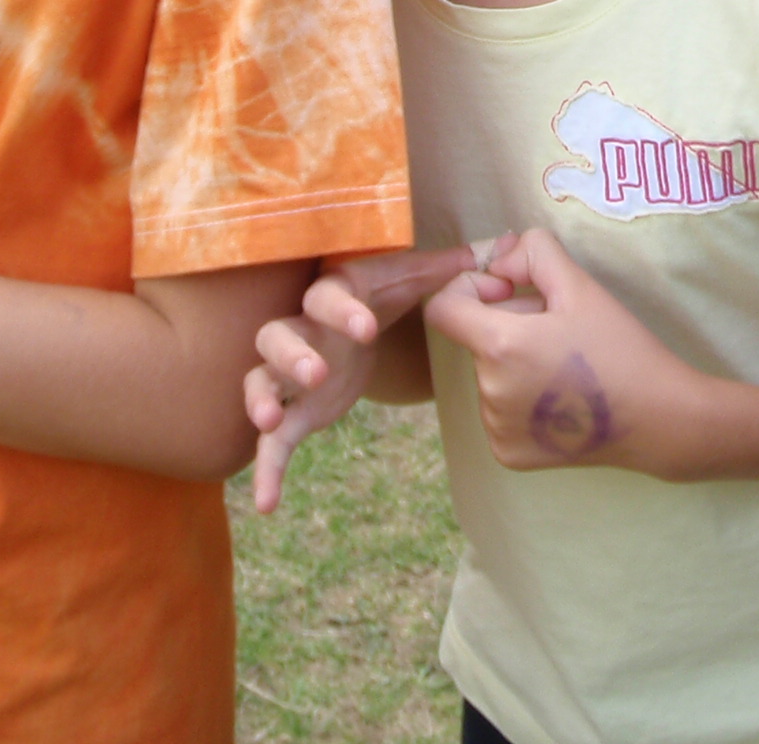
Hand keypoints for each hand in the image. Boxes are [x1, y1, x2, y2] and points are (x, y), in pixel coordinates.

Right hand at [246, 238, 506, 511]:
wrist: (356, 321)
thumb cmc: (383, 295)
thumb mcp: (412, 280)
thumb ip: (450, 270)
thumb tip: (499, 254)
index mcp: (333, 296)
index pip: (327, 296)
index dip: (343, 310)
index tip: (368, 328)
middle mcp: (302, 330)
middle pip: (277, 335)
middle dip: (293, 354)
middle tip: (316, 372)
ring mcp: (291, 373)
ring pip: (260, 380)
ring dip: (260, 398)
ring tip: (270, 419)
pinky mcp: (294, 410)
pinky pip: (271, 441)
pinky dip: (265, 470)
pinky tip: (266, 504)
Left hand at [423, 228, 708, 477]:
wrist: (659, 419)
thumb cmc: (621, 348)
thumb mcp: (581, 286)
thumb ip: (532, 254)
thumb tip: (497, 259)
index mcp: (500, 347)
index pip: (442, 308)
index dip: (470, 289)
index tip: (512, 293)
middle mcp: (489, 392)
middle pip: (476, 339)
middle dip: (509, 324)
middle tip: (561, 331)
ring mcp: (496, 429)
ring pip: (489, 373)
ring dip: (516, 361)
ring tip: (567, 367)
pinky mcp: (508, 454)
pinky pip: (499, 411)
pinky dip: (522, 398)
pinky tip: (563, 400)